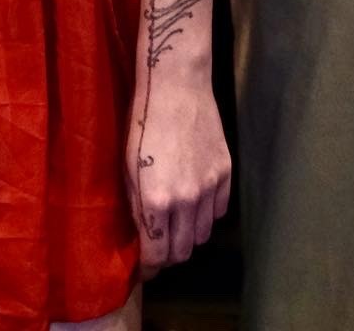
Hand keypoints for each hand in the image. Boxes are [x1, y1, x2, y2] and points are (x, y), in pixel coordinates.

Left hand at [125, 69, 231, 278]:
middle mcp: (186, 201)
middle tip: (160, 244)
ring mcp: (209, 189)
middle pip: (182, 251)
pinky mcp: (225, 174)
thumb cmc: (143, 121)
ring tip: (177, 221)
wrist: (177, 85)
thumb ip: (136, 205)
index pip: (157, 254)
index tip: (146, 267)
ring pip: (202, 236)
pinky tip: (195, 201)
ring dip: (189, 235)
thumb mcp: (127, 165)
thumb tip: (142, 235)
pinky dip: (206, 214)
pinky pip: (218, 212)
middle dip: (169, 254)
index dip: (150, 266)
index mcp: (155, 200)